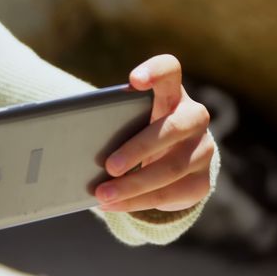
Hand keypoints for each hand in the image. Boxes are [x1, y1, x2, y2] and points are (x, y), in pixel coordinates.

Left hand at [94, 55, 213, 212]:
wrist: (169, 165)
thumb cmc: (137, 134)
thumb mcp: (128, 122)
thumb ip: (110, 121)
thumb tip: (72, 140)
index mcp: (171, 93)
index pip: (170, 70)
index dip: (156, 71)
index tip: (134, 80)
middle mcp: (194, 117)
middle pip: (172, 128)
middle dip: (138, 148)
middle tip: (108, 166)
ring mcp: (203, 149)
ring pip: (172, 168)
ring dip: (134, 185)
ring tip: (102, 194)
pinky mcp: (202, 180)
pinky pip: (172, 193)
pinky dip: (139, 202)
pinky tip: (114, 205)